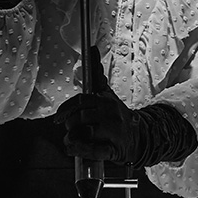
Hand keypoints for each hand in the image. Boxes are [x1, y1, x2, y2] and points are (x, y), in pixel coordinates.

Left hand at [54, 47, 135, 162]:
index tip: (57, 118)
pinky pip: (95, 150)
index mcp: (106, 100)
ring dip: (73, 137)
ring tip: (70, 140)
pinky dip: (80, 150)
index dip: (66, 109)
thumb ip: (97, 73)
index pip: (81, 100)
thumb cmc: (117, 116)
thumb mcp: (108, 94)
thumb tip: (92, 47)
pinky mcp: (115, 149)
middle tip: (69, 129)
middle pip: (81, 117)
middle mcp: (111, 113)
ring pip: (86, 132)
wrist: (140, 137)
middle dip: (70, 124)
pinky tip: (73, 149)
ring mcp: (114, 131)